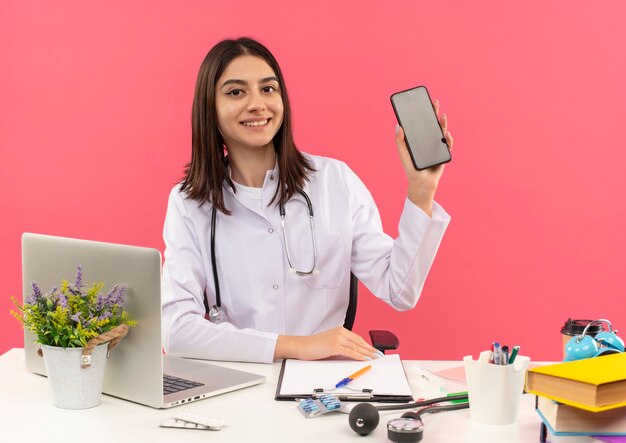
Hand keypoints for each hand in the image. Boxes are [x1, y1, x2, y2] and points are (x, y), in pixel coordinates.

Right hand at [274, 326, 382, 360]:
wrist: (301, 346)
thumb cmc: (313, 346)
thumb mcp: (330, 344)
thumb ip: (341, 347)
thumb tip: (352, 354)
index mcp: (340, 330)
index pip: (357, 338)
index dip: (367, 345)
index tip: (374, 350)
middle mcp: (340, 332)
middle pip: (359, 342)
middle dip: (370, 349)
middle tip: (379, 355)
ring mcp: (338, 338)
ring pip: (357, 347)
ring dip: (367, 353)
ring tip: (375, 358)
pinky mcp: (335, 345)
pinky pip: (350, 352)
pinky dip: (359, 356)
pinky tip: (365, 359)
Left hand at [395, 99, 453, 215]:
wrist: (420, 183)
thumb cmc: (411, 169)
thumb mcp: (403, 154)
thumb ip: (400, 141)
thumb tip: (398, 126)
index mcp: (419, 140)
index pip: (421, 124)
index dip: (422, 114)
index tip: (422, 103)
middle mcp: (429, 142)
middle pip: (432, 125)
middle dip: (434, 113)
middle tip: (434, 102)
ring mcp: (437, 147)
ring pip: (441, 133)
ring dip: (442, 124)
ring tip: (442, 116)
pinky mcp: (443, 155)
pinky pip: (448, 145)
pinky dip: (448, 139)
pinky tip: (446, 133)